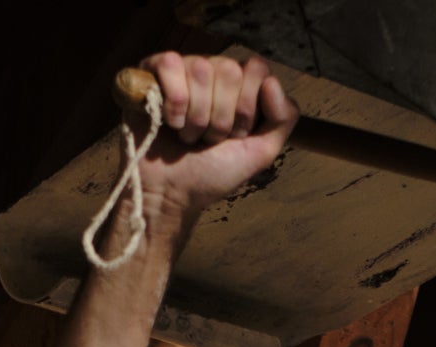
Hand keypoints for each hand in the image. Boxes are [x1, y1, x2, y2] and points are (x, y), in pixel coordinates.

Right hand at [135, 53, 297, 220]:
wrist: (170, 193)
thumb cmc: (212, 173)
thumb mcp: (260, 152)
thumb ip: (283, 119)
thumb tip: (272, 81)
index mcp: (240, 86)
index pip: (257, 69)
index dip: (247, 108)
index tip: (235, 136)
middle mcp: (213, 71)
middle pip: (229, 70)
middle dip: (221, 117)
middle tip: (209, 139)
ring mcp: (183, 69)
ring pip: (201, 68)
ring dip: (196, 117)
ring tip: (188, 136)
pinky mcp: (152, 71)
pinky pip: (171, 64)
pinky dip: (173, 103)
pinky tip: (169, 122)